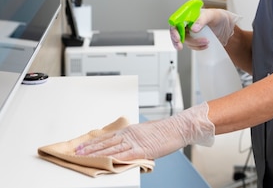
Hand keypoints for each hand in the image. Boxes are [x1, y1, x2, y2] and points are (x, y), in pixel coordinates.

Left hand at [75, 103, 214, 160]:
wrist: (178, 128)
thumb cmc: (165, 131)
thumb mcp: (146, 131)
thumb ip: (134, 138)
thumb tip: (125, 144)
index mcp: (130, 130)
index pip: (107, 137)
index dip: (93, 142)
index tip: (82, 146)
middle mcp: (130, 135)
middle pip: (106, 142)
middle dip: (90, 149)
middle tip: (76, 153)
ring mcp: (135, 143)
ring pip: (111, 149)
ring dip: (96, 154)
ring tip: (84, 158)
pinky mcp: (142, 150)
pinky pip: (124, 155)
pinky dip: (113, 159)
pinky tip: (104, 162)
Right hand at [170, 8, 239, 50]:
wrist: (227, 26)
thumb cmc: (219, 16)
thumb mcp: (212, 15)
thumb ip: (202, 20)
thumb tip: (193, 28)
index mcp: (188, 15)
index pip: (175, 22)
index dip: (173, 30)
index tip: (177, 38)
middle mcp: (187, 23)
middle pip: (177, 33)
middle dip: (177, 41)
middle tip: (180, 46)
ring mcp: (191, 32)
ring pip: (185, 41)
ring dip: (194, 44)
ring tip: (206, 41)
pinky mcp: (196, 40)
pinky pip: (192, 46)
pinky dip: (198, 47)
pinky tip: (206, 45)